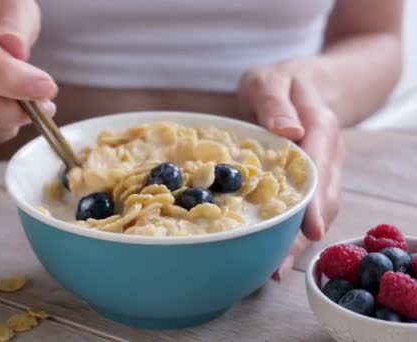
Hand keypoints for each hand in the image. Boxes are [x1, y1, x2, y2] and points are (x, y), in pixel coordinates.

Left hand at [238, 59, 344, 280]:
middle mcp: (327, 155)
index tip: (311, 226)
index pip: (321, 167)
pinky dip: (290, 232)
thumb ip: (276, 101)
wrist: (300, 83)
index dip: (316, 198)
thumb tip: (288, 131)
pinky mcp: (307, 183)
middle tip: (280, 265)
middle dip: (303, 233)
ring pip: (315, 210)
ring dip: (297, 241)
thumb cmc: (281, 81)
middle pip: (322, 199)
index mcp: (320, 128)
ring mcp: (321, 172)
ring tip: (273, 270)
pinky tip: (272, 254)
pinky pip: (302, 209)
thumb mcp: (271, 80)